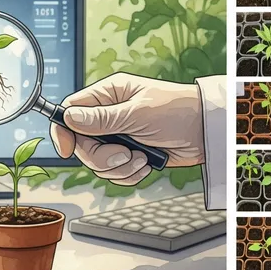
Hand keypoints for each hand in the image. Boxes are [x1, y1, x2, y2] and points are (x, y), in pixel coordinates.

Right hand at [50, 73, 204, 185]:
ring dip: (119, 167)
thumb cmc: (178, 110)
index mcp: (107, 95)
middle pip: (82, 143)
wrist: (207, 132)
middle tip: (124, 154)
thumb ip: (102, 119)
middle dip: (101, 156)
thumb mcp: (137, 113)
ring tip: (141, 158)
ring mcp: (118, 136)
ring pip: (97, 162)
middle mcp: (108, 115)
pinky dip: (129, 174)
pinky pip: (114, 173)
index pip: (70, 112)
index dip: (64, 132)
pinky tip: (146, 164)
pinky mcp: (129, 154)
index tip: (67, 150)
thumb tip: (69, 118)